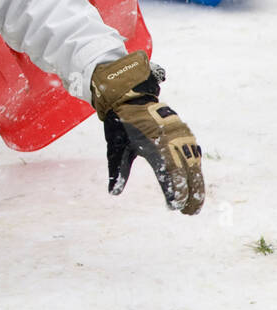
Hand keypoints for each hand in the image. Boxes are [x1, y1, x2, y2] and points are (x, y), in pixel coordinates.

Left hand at [90, 51, 204, 214]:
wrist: (131, 97)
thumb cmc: (121, 125)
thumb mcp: (115, 148)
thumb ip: (117, 172)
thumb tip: (113, 193)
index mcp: (154, 145)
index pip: (170, 174)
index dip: (175, 192)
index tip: (174, 207)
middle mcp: (171, 140)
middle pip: (187, 172)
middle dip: (190, 194)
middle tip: (188, 213)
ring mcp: (181, 136)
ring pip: (194, 165)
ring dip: (196, 185)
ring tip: (194, 206)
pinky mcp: (185, 133)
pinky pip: (194, 156)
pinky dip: (196, 172)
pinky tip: (195, 185)